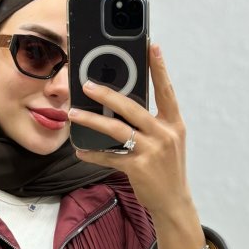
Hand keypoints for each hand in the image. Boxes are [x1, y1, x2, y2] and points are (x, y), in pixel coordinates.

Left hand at [67, 43, 190, 215]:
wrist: (174, 203)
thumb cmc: (167, 169)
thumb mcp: (168, 142)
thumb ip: (152, 123)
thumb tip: (123, 105)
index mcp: (174, 124)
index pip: (166, 91)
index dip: (159, 68)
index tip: (152, 45)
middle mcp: (165, 134)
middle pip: (132, 107)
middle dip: (107, 94)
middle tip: (87, 84)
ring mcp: (152, 151)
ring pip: (116, 129)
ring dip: (91, 120)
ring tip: (73, 113)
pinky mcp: (139, 168)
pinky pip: (109, 156)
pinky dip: (92, 153)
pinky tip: (80, 149)